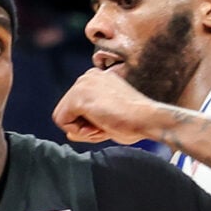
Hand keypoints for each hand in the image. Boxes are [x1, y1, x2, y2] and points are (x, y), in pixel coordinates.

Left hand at [53, 66, 167, 145]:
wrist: (148, 119)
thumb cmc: (135, 121)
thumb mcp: (108, 119)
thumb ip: (87, 123)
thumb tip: (68, 134)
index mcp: (96, 78)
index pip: (76, 106)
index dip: (89, 122)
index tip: (109, 121)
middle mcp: (87, 76)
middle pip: (66, 111)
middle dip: (83, 126)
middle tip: (105, 126)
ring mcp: (82, 85)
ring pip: (62, 117)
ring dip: (81, 130)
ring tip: (103, 126)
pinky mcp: (78, 97)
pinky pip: (62, 122)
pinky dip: (79, 132)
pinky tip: (98, 127)